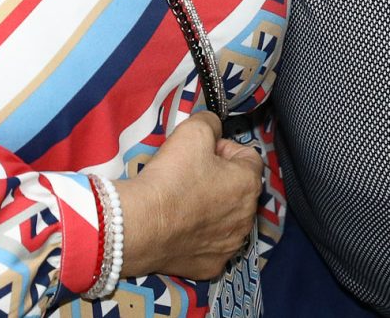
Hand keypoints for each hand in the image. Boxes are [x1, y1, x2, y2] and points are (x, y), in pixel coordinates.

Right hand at [115, 110, 262, 283]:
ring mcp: (230, 246)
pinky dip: (200, 237)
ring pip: (227, 220)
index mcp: (249, 184)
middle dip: (220, 179)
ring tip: (183, 202)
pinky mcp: (211, 266)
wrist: (140, 225)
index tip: (202, 152)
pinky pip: (210, 246)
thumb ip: (211, 122)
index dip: (224, 149)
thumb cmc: (171, 176)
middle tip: (190, 176)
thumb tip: (214, 126)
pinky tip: (181, 229)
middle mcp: (247, 218)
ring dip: (212, 209)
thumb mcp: (193, 131)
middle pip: (239, 190)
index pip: (248, 157)